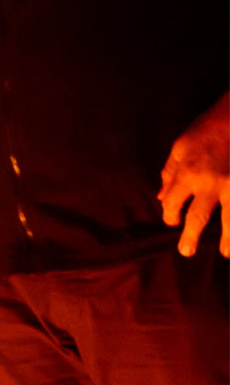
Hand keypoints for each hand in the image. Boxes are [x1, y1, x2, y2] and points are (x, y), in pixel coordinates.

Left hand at [158, 94, 229, 257]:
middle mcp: (210, 185)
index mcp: (187, 175)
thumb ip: (170, 174)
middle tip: (186, 252)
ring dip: (228, 239)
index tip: (172, 221)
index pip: (173, 205)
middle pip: (198, 218)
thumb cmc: (205, 131)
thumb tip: (162, 197)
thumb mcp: (180, 148)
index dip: (170, 215)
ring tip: (225, 253)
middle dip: (191, 237)